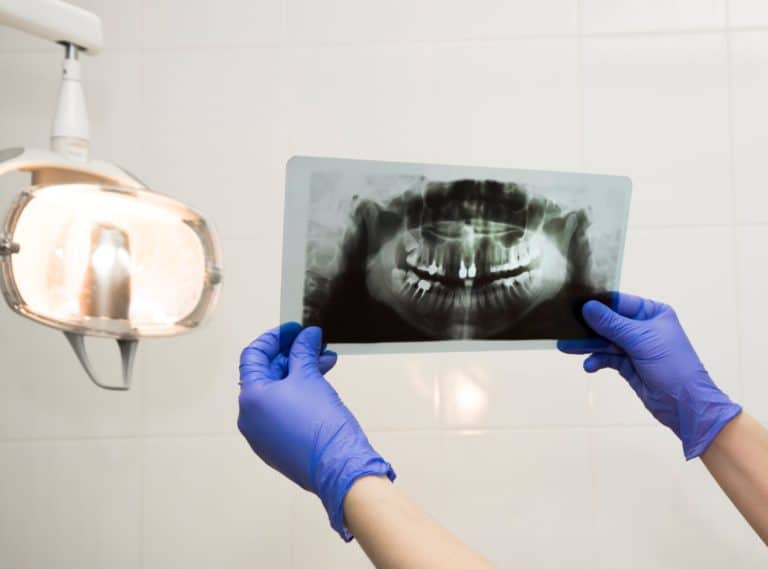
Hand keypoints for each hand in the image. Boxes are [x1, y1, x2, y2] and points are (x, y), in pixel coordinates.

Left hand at [238, 323, 394, 540]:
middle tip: (314, 343)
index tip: (295, 329)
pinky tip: (321, 383)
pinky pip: (283, 410)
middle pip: (267, 373)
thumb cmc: (322, 426)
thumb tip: (306, 336)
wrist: (340, 468)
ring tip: (326, 361)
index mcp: (251, 398)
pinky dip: (299, 393)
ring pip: (278, 392)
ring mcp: (262, 434)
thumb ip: (303, 351)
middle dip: (292, 355)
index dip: (275, 338)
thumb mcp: (310, 378)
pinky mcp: (277, 445)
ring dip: (300, 372)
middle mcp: (249, 417)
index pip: (254, 356)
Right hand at [558, 292, 740, 458]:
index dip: (597, 303)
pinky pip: (606, 357)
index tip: (574, 303)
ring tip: (566, 347)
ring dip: (587, 345)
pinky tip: (589, 366)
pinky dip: (597, 360)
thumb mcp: (641, 340)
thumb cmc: (673, 366)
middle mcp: (643, 327)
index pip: (619, 302)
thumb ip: (612, 323)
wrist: (685, 405)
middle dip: (588, 327)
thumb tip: (587, 307)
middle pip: (608, 322)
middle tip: (564, 327)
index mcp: (652, 313)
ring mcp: (635, 347)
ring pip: (604, 340)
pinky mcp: (628, 364)